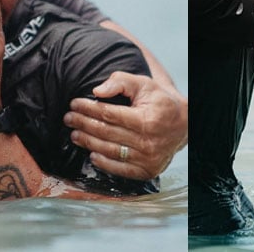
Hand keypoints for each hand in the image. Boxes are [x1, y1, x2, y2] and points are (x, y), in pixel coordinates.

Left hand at [63, 71, 187, 179]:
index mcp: (146, 120)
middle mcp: (147, 142)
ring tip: (75, 134)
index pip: (109, 114)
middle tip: (69, 118)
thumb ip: (120, 82)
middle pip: (106, 133)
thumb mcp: (144, 84)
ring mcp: (148, 159)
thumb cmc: (161, 102)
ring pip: (109, 151)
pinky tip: (92, 154)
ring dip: (88, 143)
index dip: (88, 108)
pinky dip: (103, 163)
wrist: (184, 124)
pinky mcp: (147, 171)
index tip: (75, 104)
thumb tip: (97, 91)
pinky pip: (120, 169)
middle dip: (83, 124)